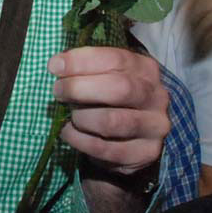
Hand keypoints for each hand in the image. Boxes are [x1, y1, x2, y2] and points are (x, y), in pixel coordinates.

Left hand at [49, 46, 169, 176]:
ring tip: (67, 116)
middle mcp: (156, 96)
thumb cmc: (113, 99)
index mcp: (146, 69)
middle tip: (58, 91)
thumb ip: (87, 69)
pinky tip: (69, 133)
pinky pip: (106, 149)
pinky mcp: (146, 153)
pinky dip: (80, 140)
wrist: (137, 137)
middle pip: (119, 88)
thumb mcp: (107, 77)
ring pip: (112, 122)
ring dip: (80, 118)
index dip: (81, 61)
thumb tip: (57, 64)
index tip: (55, 66)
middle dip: (80, 88)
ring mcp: (155, 127)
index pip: (115, 59)